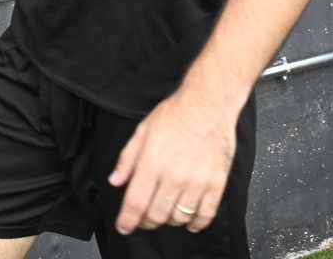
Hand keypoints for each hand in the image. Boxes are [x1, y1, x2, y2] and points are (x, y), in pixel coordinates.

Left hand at [108, 87, 237, 233]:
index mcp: (152, 163)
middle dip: (146, 222)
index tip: (123, 227)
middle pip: (157, 215)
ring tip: (166, 213)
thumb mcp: (142, 132)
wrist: (207, 105)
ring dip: (170, 220)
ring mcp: (197, 181)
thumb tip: (115, 181)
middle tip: (144, 219)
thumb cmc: (174, 115)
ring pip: (180, 218)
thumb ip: (127, 159)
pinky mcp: (216, 182)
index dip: (127, 220)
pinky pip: (206, 213)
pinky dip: (197, 223)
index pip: (135, 203)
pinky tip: (190, 222)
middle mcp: (174, 176)